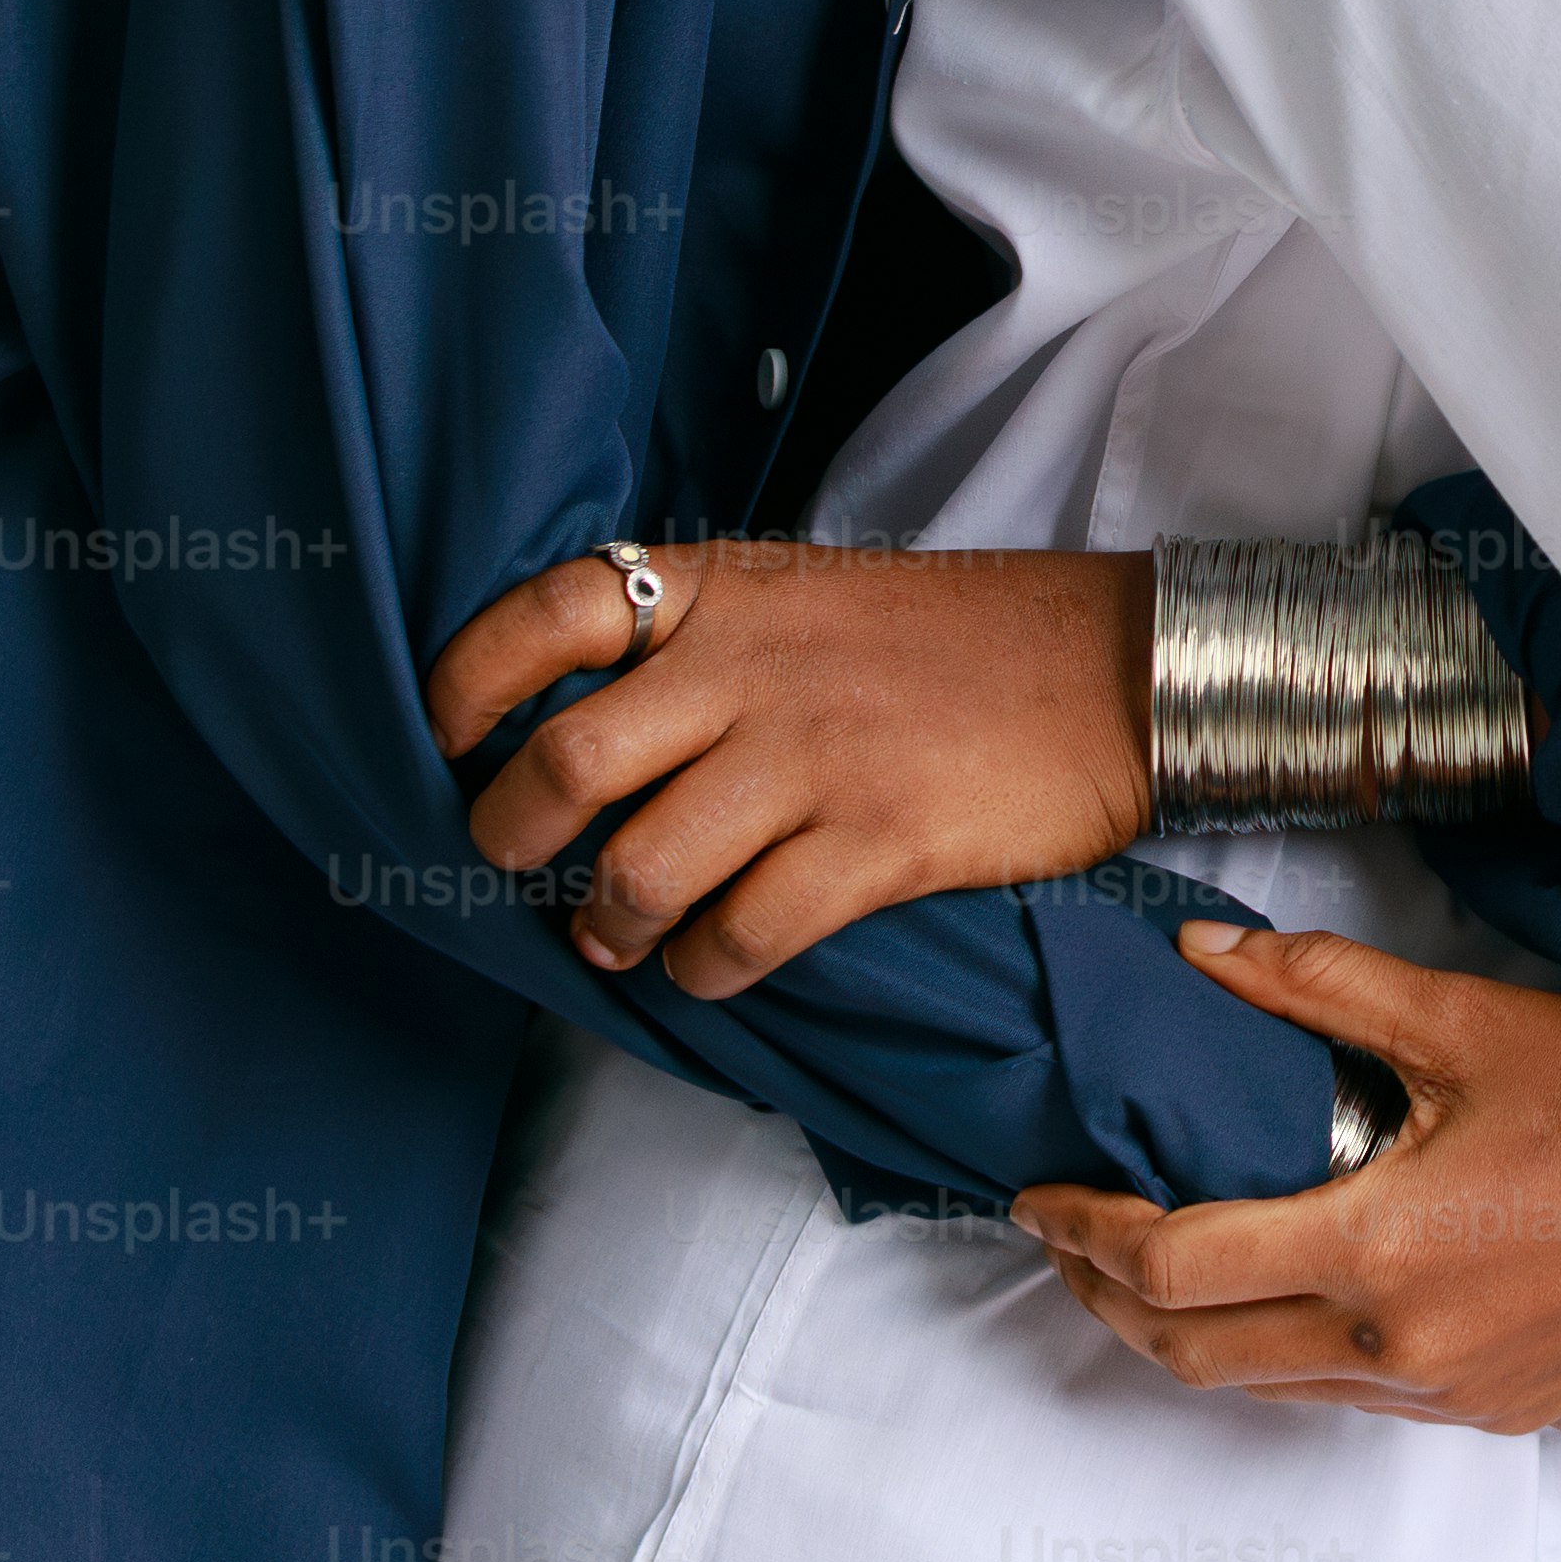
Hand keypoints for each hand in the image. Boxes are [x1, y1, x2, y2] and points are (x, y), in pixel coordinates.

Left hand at [419, 539, 1151, 996]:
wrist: (1118, 669)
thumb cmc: (959, 642)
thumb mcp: (814, 596)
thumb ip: (708, 646)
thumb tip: (590, 737)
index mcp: (729, 592)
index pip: (547, 613)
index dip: (465, 682)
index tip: (442, 737)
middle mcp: (755, 668)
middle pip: (563, 763)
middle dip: (510, 838)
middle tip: (520, 864)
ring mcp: (815, 758)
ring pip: (638, 868)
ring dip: (603, 926)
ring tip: (615, 937)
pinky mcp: (879, 842)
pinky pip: (741, 935)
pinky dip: (702, 969)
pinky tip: (711, 963)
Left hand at [1018, 923, 1560, 1435]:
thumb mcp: (1464, 1020)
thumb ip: (1319, 988)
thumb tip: (1200, 955)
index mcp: (1375, 1252)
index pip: (1174, 1269)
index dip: (1086, 1232)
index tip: (1040, 1192)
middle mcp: (1396, 1349)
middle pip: (1192, 1356)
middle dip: (1104, 1301)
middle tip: (1065, 1239)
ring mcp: (1446, 1396)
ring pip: (1265, 1389)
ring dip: (1188, 1337)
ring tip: (1146, 1272)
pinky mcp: (1492, 1413)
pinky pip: (1348, 1402)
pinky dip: (1283, 1357)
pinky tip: (1281, 1299)